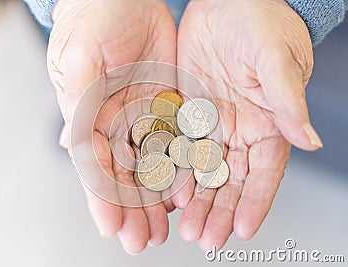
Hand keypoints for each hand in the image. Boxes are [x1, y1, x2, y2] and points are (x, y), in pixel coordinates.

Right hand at [47, 0, 176, 252]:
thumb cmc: (93, 20)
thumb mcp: (80, 59)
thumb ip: (79, 102)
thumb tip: (70, 144)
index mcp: (88, 116)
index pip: (95, 165)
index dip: (103, 197)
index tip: (113, 227)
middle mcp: (115, 123)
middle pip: (124, 174)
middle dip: (133, 208)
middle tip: (144, 240)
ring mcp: (142, 117)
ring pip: (150, 165)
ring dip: (156, 197)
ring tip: (165, 227)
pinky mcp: (167, 106)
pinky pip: (175, 142)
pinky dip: (180, 168)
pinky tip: (185, 191)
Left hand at [176, 0, 321, 250]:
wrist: (229, 2)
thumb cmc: (261, 23)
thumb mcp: (275, 61)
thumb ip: (287, 102)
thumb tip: (310, 140)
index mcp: (267, 122)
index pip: (263, 172)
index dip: (254, 202)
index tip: (241, 230)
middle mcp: (239, 128)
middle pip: (230, 179)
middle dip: (219, 210)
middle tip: (205, 238)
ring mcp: (212, 122)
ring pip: (203, 169)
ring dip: (195, 199)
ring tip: (186, 225)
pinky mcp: (186, 110)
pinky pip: (179, 146)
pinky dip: (174, 170)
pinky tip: (167, 191)